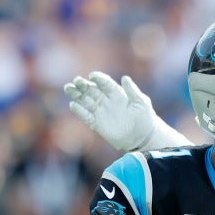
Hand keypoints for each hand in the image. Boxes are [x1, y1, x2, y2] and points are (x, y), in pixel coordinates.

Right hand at [63, 71, 190, 150]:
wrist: (143, 138)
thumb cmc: (145, 118)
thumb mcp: (141, 103)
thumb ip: (133, 91)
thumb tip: (125, 78)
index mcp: (117, 94)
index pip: (104, 83)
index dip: (98, 79)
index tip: (92, 76)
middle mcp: (107, 101)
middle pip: (91, 90)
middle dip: (83, 85)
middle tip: (76, 81)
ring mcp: (101, 112)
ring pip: (85, 101)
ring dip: (77, 94)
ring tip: (68, 88)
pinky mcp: (98, 124)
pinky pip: (86, 116)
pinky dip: (79, 111)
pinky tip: (73, 105)